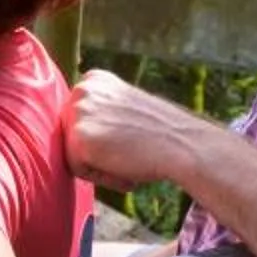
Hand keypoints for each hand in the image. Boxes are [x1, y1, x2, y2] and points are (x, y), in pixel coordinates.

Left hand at [68, 69, 213, 191]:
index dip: (105, 138)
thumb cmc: (161, 134)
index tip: (130, 136)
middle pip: (71, 137)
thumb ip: (99, 112)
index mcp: (93, 80)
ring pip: (73, 154)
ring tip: (130, 156)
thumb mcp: (124, 108)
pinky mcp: (78, 137)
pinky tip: (127, 167)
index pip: (78, 122)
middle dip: (99, 151)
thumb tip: (74, 130)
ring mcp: (78, 112)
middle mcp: (81, 89)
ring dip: (101, 164)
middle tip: (132, 148)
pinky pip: (78, 170)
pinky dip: (102, 177)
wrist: (185, 145)